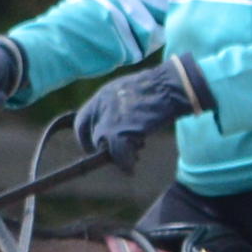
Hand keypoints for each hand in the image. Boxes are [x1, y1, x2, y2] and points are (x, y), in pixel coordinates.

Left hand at [79, 58, 211, 164]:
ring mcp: (112, 118)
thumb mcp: (127, 94)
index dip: (86, 138)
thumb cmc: (155, 90)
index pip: (81, 122)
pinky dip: (125, 163)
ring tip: (135, 151)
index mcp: (101, 97)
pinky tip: (132, 165)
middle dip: (104, 150)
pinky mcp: (124, 130)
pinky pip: (119, 154)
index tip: (94, 147)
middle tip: (116, 156)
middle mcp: (102, 107)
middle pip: (94, 137)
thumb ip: (115, 111)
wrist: (171, 86)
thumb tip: (111, 133)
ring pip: (106, 146)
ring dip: (117, 156)